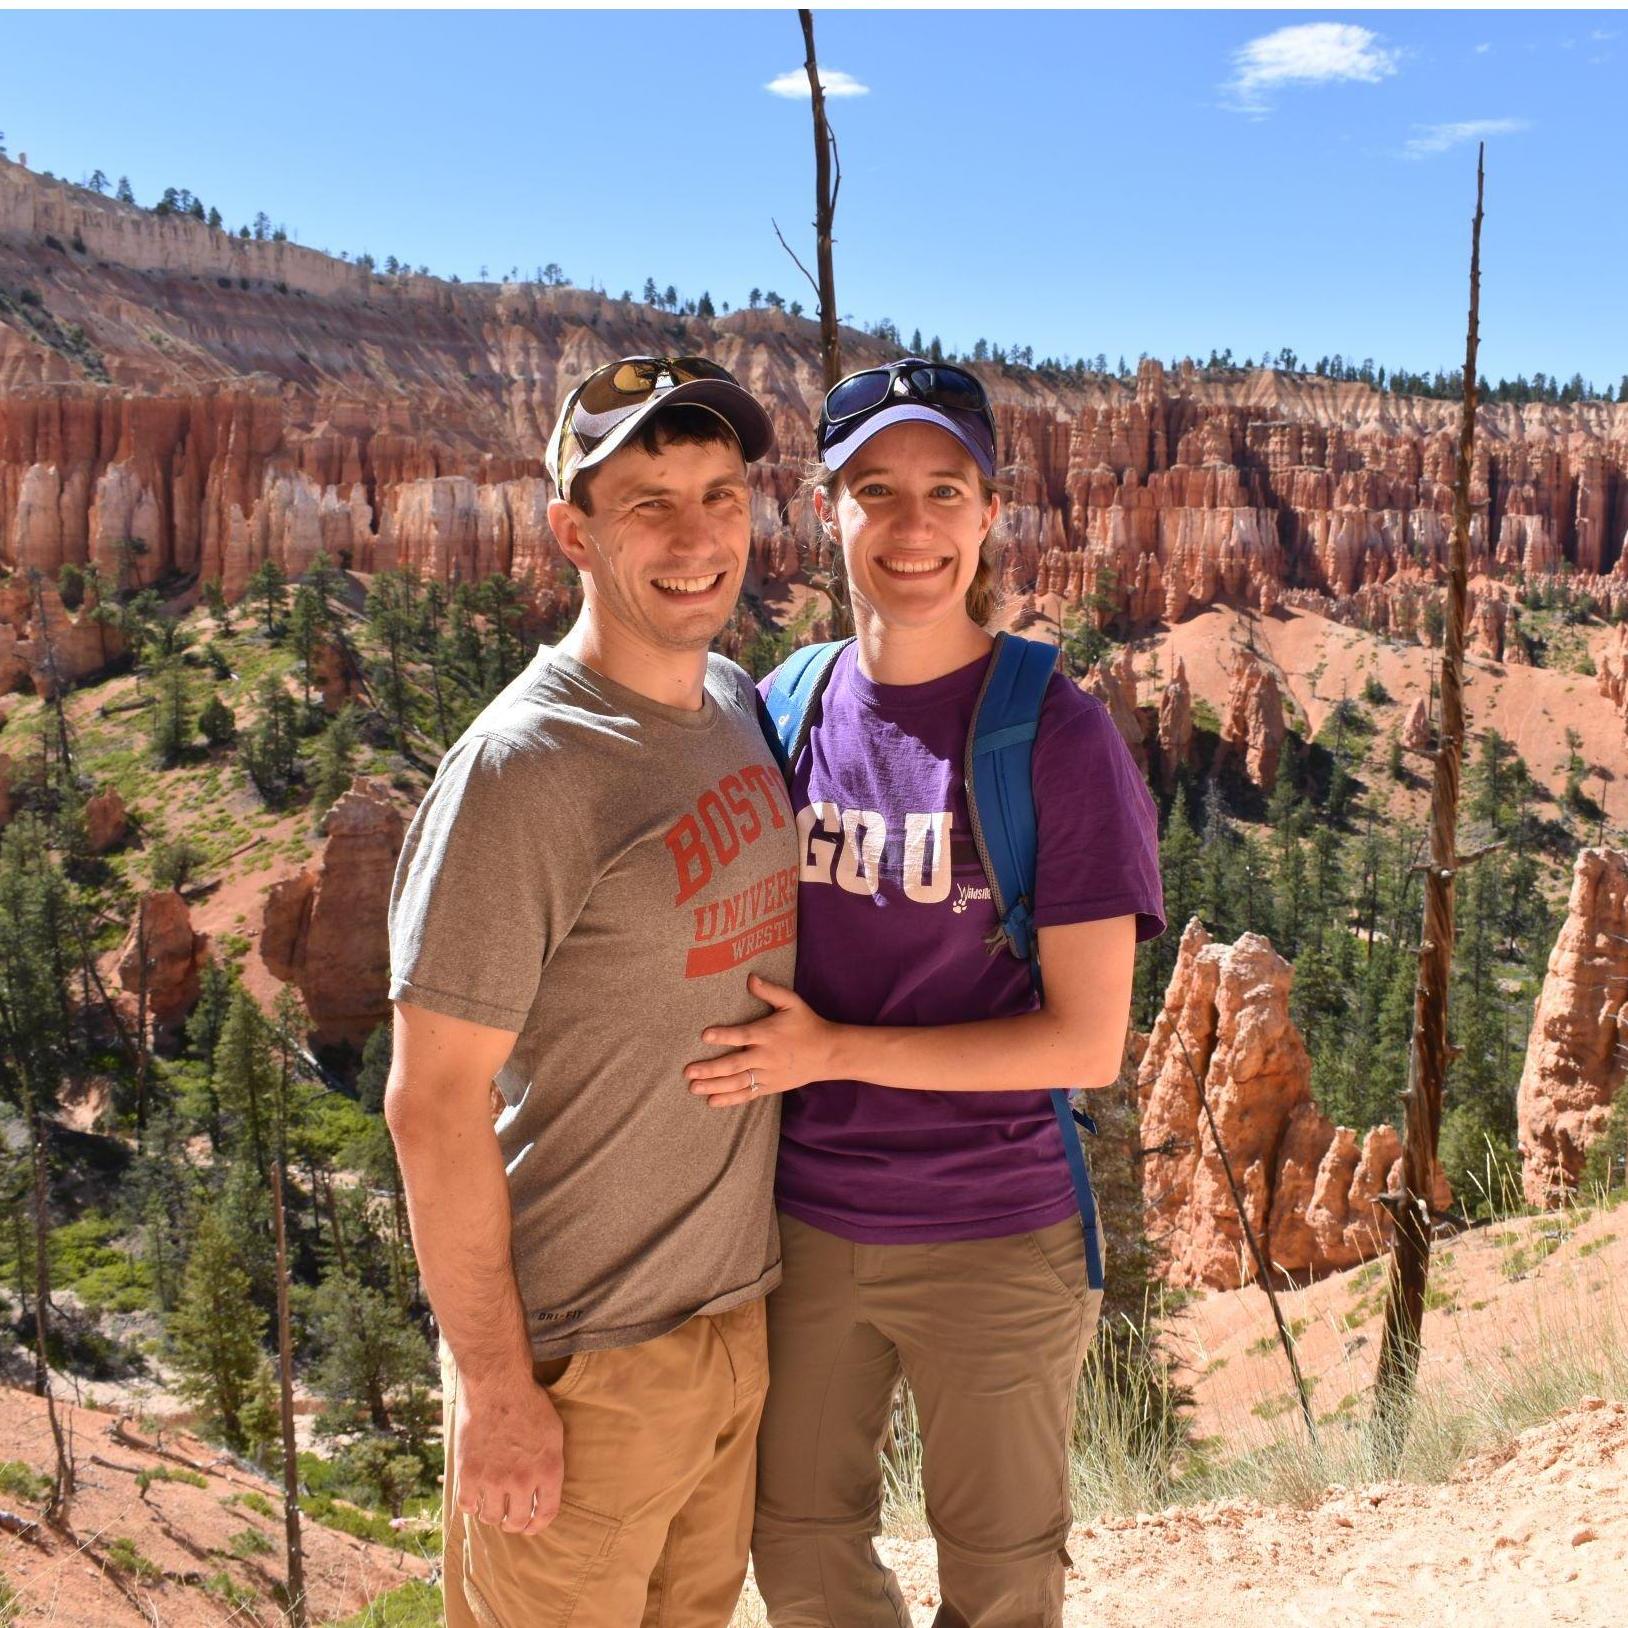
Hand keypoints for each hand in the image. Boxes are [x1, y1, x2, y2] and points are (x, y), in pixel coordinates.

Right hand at [454, 1375, 563, 1535]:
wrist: (497, 1385)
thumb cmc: (529, 1403)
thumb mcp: (554, 1432)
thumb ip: (550, 1464)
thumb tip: (545, 1489)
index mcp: (548, 1471)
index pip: (546, 1514)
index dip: (538, 1525)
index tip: (532, 1527)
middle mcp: (522, 1481)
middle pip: (517, 1521)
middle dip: (515, 1523)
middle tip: (510, 1518)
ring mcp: (493, 1480)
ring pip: (491, 1518)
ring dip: (493, 1514)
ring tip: (493, 1505)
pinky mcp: (469, 1475)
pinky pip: (468, 1506)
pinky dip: (472, 1505)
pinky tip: (475, 1497)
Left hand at [685, 974, 836, 1107]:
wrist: (828, 1053)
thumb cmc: (807, 1024)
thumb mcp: (792, 1002)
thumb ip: (770, 991)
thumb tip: (749, 978)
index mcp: (768, 1034)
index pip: (742, 1035)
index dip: (723, 1035)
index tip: (705, 1035)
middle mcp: (766, 1056)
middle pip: (735, 1064)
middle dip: (710, 1069)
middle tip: (688, 1071)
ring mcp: (768, 1074)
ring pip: (738, 1082)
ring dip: (715, 1086)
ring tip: (694, 1088)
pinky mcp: (770, 1087)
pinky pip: (748, 1094)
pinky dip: (730, 1099)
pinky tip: (712, 1101)